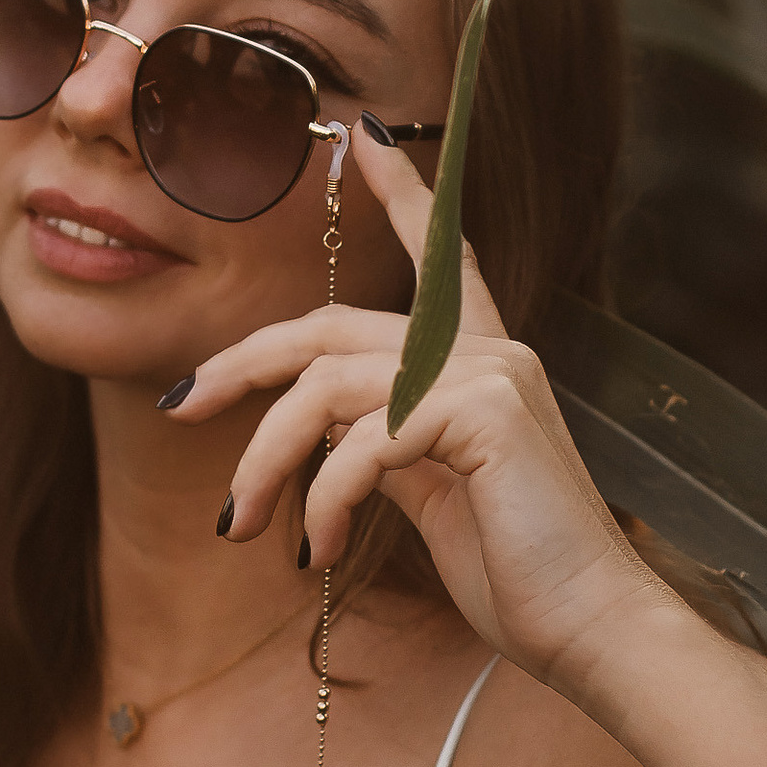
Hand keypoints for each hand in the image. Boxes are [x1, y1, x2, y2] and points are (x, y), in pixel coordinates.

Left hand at [166, 124, 664, 679]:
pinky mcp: (485, 414)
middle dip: (243, 364)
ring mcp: (489, 374)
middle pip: (329, 328)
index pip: (440, 255)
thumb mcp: (432, 492)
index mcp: (480, 361)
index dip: (403, 194)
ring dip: (265, 458)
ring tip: (239, 523)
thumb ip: (382, 441)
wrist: (587, 626)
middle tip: (179, 408)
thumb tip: (317, 424)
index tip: (365, 140)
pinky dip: (321, 501)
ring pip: (326, 388)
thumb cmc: (513, 570)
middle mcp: (488, 350)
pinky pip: (361, 443)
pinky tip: (314, 551)